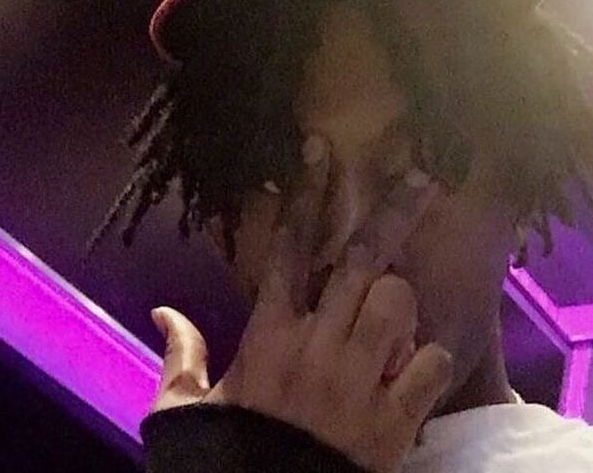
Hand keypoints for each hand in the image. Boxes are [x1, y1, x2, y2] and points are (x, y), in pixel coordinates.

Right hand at [149, 135, 451, 472]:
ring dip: (400, 304)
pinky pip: (432, 363)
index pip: (286, 247)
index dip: (305, 195)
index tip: (321, 152)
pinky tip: (411, 375)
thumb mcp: (185, 409)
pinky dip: (428, 362)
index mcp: (268, 335)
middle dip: (393, 212)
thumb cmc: (228, 457)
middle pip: (360, 261)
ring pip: (397, 302)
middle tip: (421, 177)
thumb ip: (179, 354)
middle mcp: (316, 346)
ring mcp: (358, 381)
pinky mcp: (394, 420)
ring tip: (389, 320)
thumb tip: (160, 312)